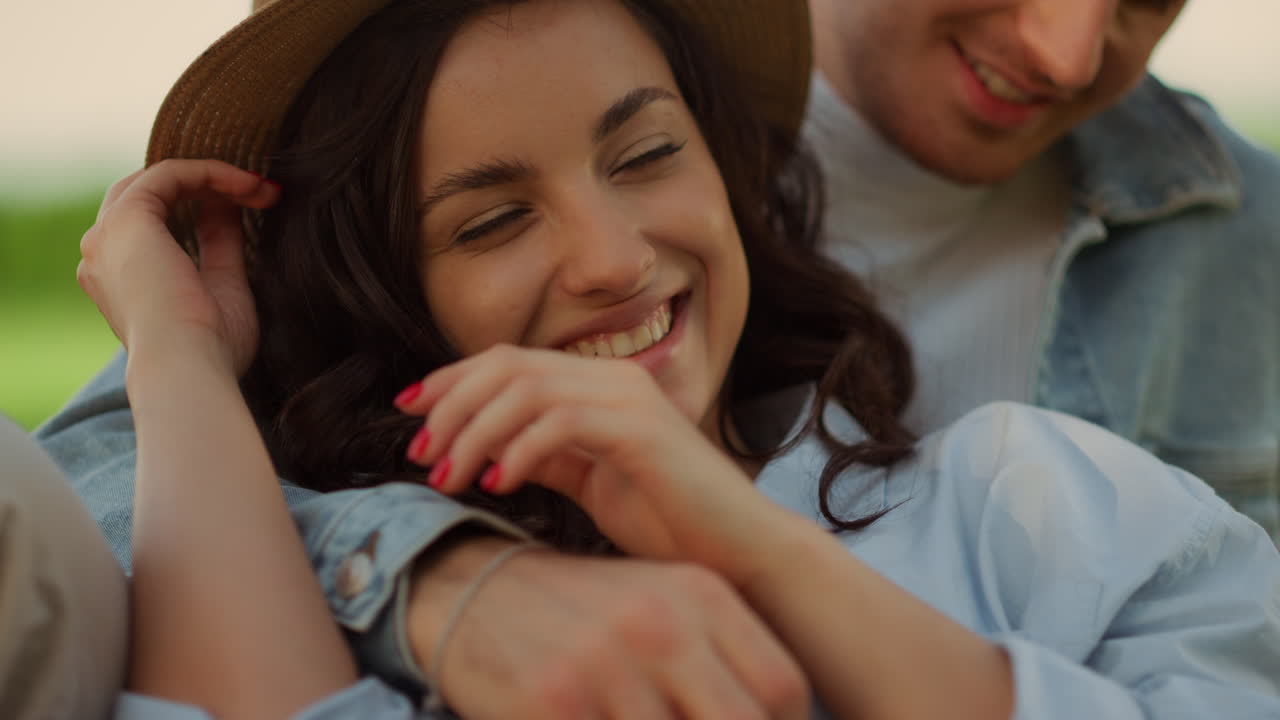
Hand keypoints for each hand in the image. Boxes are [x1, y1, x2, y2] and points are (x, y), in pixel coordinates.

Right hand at [77, 159, 279, 376]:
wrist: (189, 368)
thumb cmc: (210, 347)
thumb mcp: (222, 285)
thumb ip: (220, 244)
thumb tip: (229, 206)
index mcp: (120, 278)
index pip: (157, 223)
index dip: (208, 207)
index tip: (259, 208)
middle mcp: (103, 254)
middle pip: (152, 195)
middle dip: (210, 187)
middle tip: (261, 193)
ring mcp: (108, 235)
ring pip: (159, 180)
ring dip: (215, 177)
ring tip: (261, 189)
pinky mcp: (127, 219)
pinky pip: (169, 174)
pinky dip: (211, 172)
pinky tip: (249, 185)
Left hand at [397, 345, 794, 583]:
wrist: (739, 552)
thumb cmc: (671, 523)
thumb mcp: (592, 483)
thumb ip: (548, 455)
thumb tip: (488, 448)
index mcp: (600, 385)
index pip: (510, 360)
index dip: (452, 381)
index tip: (410, 414)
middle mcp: (614, 378)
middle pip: (508, 365)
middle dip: (452, 404)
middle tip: (421, 452)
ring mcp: (630, 399)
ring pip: (526, 388)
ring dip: (474, 431)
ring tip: (448, 474)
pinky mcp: (641, 430)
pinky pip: (560, 421)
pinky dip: (518, 449)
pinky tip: (497, 483)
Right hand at [409, 536, 809, 719]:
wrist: (470, 591)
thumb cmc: (582, 614)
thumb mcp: (658, 609)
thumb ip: (716, 661)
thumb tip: (778, 715)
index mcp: (698, 593)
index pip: (782, 687)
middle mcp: (660, 623)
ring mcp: (606, 664)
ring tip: (632, 718)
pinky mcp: (554, 699)